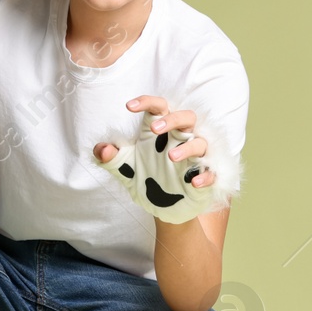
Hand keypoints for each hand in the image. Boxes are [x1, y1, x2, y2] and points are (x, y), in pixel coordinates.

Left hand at [95, 95, 227, 222]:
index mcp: (161, 131)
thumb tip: (101, 149)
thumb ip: (112, 158)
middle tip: (155, 128)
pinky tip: (193, 182)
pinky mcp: (205, 177)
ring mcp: (195, 158)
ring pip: (200, 142)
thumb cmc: (148, 177)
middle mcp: (181, 139)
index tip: (129, 106)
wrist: (163, 208)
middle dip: (172, 119)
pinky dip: (205, 175)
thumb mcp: (125, 169)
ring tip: (170, 156)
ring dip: (187, 147)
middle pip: (186, 117)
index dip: (146, 102)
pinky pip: (210, 172)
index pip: (159, 108)